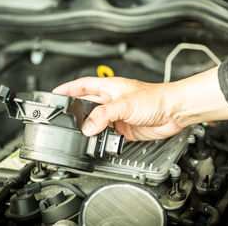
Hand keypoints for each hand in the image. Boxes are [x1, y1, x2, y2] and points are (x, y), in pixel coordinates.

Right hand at [53, 67, 227, 140]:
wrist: (174, 112)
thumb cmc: (155, 98)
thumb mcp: (125, 104)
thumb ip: (104, 115)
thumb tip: (87, 127)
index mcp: (109, 88)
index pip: (82, 86)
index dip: (67, 89)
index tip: (54, 94)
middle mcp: (111, 101)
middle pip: (87, 106)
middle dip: (75, 112)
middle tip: (64, 120)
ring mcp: (117, 116)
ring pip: (96, 122)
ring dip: (89, 128)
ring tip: (80, 134)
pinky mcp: (124, 129)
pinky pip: (107, 135)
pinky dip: (101, 139)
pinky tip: (98, 142)